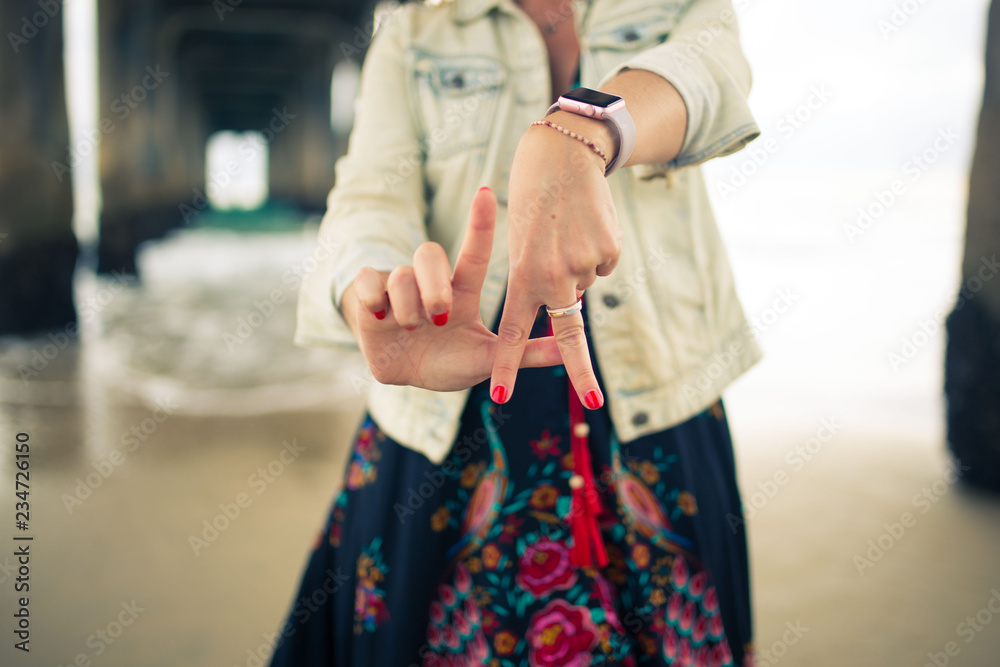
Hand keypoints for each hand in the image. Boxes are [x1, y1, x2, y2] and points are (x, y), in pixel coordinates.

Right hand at [342, 187, 562, 390]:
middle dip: (434, 285)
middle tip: (439, 315)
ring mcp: (397, 288)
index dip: (479, 222)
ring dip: (408, 307)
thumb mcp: (486, 357)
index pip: (472, 251)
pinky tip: (380, 316)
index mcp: (460, 291)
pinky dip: (374, 299)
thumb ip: (524, 353)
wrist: (406, 377)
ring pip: (400, 274)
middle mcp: (429, 282)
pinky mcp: (368, 299)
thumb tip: (567, 352)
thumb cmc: (449, 361)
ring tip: (412, 328)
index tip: (487, 193)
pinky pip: (367, 282)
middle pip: (429, 254)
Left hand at [490, 118, 621, 407]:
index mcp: (524, 275)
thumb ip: (538, 278)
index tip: (500, 397)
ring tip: (567, 230)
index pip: (515, 332)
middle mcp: (557, 276)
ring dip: (577, 266)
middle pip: (569, 325)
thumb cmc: (532, 197)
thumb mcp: (520, 240)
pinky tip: (587, 225)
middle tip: (593, 403)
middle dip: (581, 370)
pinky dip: (596, 251)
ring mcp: (587, 264)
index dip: (508, 366)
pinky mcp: (611, 251)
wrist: (564, 154)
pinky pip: (603, 266)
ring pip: (585, 285)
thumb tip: (574, 302)